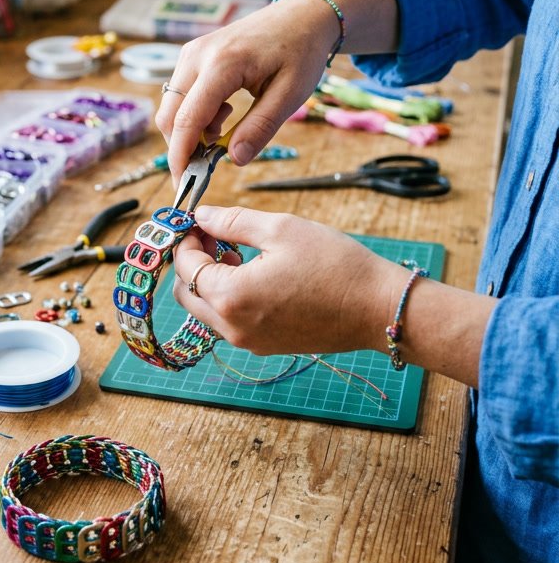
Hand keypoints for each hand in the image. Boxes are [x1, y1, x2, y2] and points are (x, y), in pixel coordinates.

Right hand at [156, 0, 338, 183]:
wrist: (301, 16)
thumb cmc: (301, 52)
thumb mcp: (291, 94)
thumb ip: (261, 128)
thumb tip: (235, 160)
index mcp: (222, 64)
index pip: (186, 119)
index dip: (180, 157)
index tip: (183, 186)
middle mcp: (197, 56)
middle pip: (169, 116)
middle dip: (182, 147)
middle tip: (210, 165)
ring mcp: (191, 53)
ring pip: (171, 107)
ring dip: (191, 131)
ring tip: (227, 131)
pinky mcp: (192, 56)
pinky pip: (180, 94)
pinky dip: (195, 115)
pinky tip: (225, 113)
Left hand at [173, 205, 400, 356]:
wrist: (377, 307)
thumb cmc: (334, 264)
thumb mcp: (280, 229)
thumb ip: (232, 221)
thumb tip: (201, 216)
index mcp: (230, 296)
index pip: (185, 266)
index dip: (186, 238)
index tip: (197, 219)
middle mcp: (232, 327)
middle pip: (186, 293)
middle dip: (191, 262)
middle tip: (212, 235)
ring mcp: (248, 342)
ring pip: (206, 310)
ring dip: (209, 280)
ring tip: (236, 252)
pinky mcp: (265, 346)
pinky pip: (230, 321)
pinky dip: (228, 297)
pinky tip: (253, 274)